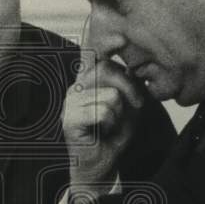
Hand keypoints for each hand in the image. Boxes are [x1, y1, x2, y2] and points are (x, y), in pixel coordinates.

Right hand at [62, 50, 144, 193]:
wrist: (101, 166)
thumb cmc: (113, 135)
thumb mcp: (129, 106)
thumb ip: (130, 85)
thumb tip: (131, 68)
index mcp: (88, 80)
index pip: (92, 48)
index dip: (105, 40)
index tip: (122, 38)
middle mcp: (76, 87)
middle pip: (107, 69)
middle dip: (130, 89)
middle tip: (136, 106)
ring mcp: (69, 102)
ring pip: (111, 95)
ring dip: (119, 114)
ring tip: (111, 124)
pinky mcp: (69, 119)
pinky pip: (104, 112)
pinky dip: (111, 124)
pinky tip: (103, 132)